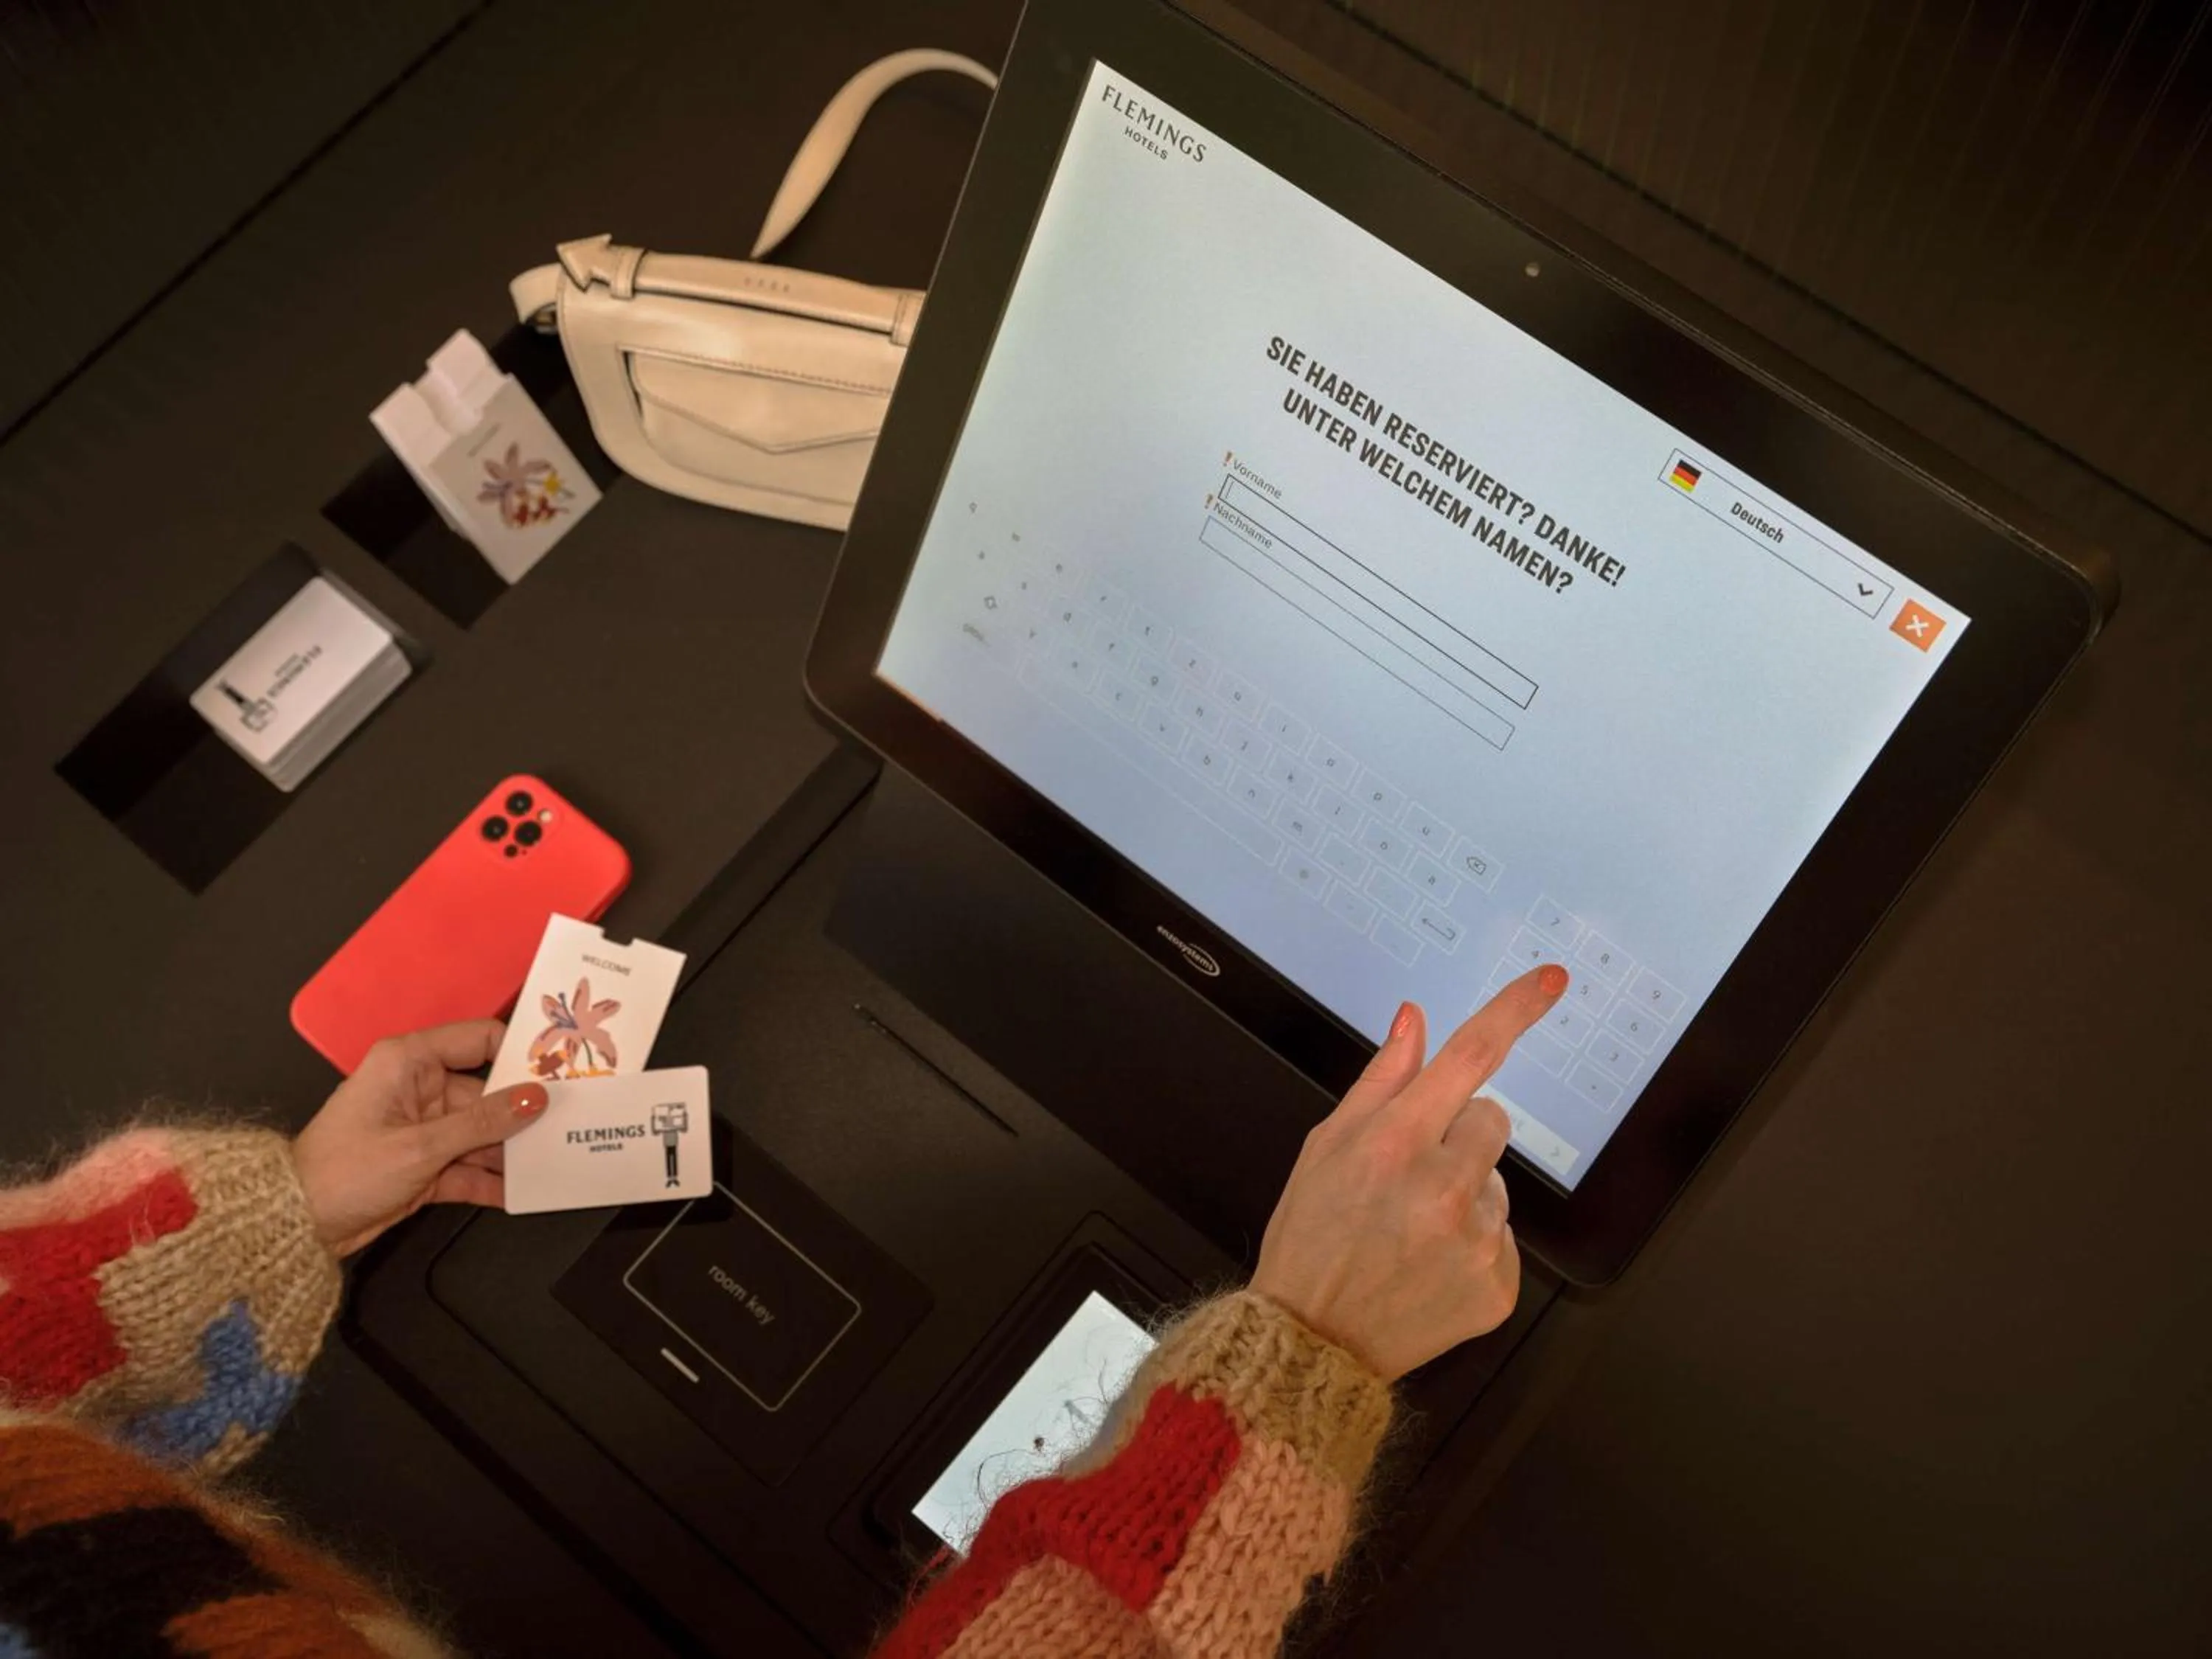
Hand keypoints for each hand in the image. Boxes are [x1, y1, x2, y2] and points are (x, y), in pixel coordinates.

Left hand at [292, 1021, 548, 1256]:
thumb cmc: (339, 1172)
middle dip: (523, 1112)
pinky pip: (468, 1166)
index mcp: (408, 1062)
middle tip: (569, 1122)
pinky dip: (491, 1181)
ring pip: (482, 1133)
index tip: (559, 1067)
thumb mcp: (420, 1146)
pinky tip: (521, 1192)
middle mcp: (417, 1089)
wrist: (296, 1225)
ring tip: (555, 1160)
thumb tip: (533, 1099)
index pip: (478, 1040)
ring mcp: (422, 1128)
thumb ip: (483, 1123)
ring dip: (512, 1151)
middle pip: (487, 1092)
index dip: (519, 1052)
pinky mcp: (423, 1164)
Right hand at [1250, 963, 1567, 1380]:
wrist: (1311, 1342)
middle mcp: (1443, 1186)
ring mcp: (1476, 1240)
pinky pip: (1503, 1239)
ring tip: (1411, 1230)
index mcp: (1396, 1142)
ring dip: (1465, 1193)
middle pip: (1492, 1118)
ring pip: (1497, 1182)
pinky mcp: (1498, 1285)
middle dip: (1458, 1134)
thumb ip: (1380, 1080)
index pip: (1469, 1057)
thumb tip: (1415, 1020)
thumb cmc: (1310, 1240)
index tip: (1551, 980)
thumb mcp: (1325, 1147)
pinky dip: (1473, 1246)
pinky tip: (1429, 1264)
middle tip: (1409, 1174)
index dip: (1514, 1011)